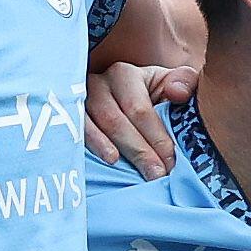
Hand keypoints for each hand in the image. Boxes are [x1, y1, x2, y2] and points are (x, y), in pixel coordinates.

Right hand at [85, 61, 197, 176]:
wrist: (122, 100)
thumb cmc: (150, 96)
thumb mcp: (169, 84)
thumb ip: (184, 83)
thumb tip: (177, 93)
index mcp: (125, 75)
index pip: (140, 109)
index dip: (157, 138)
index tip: (171, 163)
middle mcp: (98, 84)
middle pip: (117, 120)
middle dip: (139, 150)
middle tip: (156, 175)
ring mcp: (79, 101)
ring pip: (95, 126)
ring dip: (113, 150)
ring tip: (132, 173)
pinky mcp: (67, 115)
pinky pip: (75, 131)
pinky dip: (90, 146)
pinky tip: (106, 160)